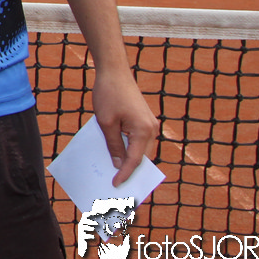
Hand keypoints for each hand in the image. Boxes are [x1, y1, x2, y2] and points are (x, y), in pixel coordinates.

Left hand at [92, 67, 159, 186]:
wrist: (114, 71)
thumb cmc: (108, 94)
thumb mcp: (106, 123)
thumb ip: (113, 145)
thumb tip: (118, 163)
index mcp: (144, 131)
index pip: (135, 160)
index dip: (125, 174)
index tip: (116, 185)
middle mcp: (152, 129)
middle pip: (142, 157)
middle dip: (131, 172)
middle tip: (120, 187)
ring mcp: (149, 124)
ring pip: (141, 150)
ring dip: (131, 161)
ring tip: (118, 175)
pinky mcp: (144, 120)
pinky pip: (138, 140)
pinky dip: (130, 149)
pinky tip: (117, 155)